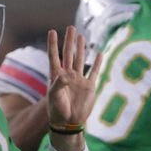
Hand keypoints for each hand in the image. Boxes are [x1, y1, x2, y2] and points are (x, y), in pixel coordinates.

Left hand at [46, 25, 101, 147]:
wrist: (69, 123)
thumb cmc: (57, 110)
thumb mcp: (54, 96)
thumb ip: (59, 83)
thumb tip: (69, 74)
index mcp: (56, 76)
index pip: (54, 56)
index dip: (53, 44)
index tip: (52, 31)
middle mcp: (67, 75)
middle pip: (68, 54)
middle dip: (69, 41)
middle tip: (71, 28)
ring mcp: (79, 80)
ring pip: (80, 60)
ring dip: (81, 48)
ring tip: (81, 36)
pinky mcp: (89, 86)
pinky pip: (94, 72)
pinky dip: (97, 63)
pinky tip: (98, 53)